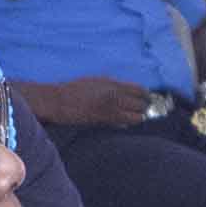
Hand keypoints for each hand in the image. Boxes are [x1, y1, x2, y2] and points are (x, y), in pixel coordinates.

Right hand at [11, 75, 156, 130]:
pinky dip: (127, 123)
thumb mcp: (96, 82)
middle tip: (143, 111)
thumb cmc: (74, 91)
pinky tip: (124, 123)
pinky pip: (124, 123)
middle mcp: (114, 94)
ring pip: (136, 116)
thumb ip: (113, 88)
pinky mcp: (104, 119)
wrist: (58, 101)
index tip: (147, 100)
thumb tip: (127, 97)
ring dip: (137, 118)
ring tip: (134, 118)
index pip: (140, 89)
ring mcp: (110, 107)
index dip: (146, 96)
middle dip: (144, 108)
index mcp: (112, 83)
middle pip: (141, 103)